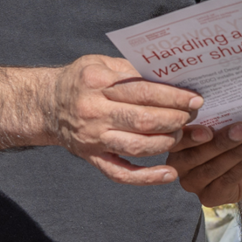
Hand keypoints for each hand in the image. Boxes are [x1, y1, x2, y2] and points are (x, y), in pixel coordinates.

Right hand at [38, 54, 200, 185]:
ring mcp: (92, 139)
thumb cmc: (81, 80)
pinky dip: (146, 177)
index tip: (196, 99)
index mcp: (98, 84)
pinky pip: (119, 173)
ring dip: (165, 143)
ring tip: (182, 135)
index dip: (173, 97)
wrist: (45, 104)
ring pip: (136, 147)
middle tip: (193, 116)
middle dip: (174, 120)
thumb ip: (133, 70)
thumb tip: (172, 78)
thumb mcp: (101, 64)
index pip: (143, 92)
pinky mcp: (91, 157)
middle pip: (143, 121)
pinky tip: (169, 174)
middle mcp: (94, 113)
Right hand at [169, 122, 241, 208]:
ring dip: (236, 152)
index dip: (190, 136)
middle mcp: (178, 165)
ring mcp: (192, 183)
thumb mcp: (223, 123)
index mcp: (176, 142)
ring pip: (211, 169)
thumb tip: (238, 100)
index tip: (208, 130)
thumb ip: (221, 114)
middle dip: (221, 141)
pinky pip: (226, 180)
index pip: (177, 140)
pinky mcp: (209, 196)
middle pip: (194, 156)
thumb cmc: (231, 138)